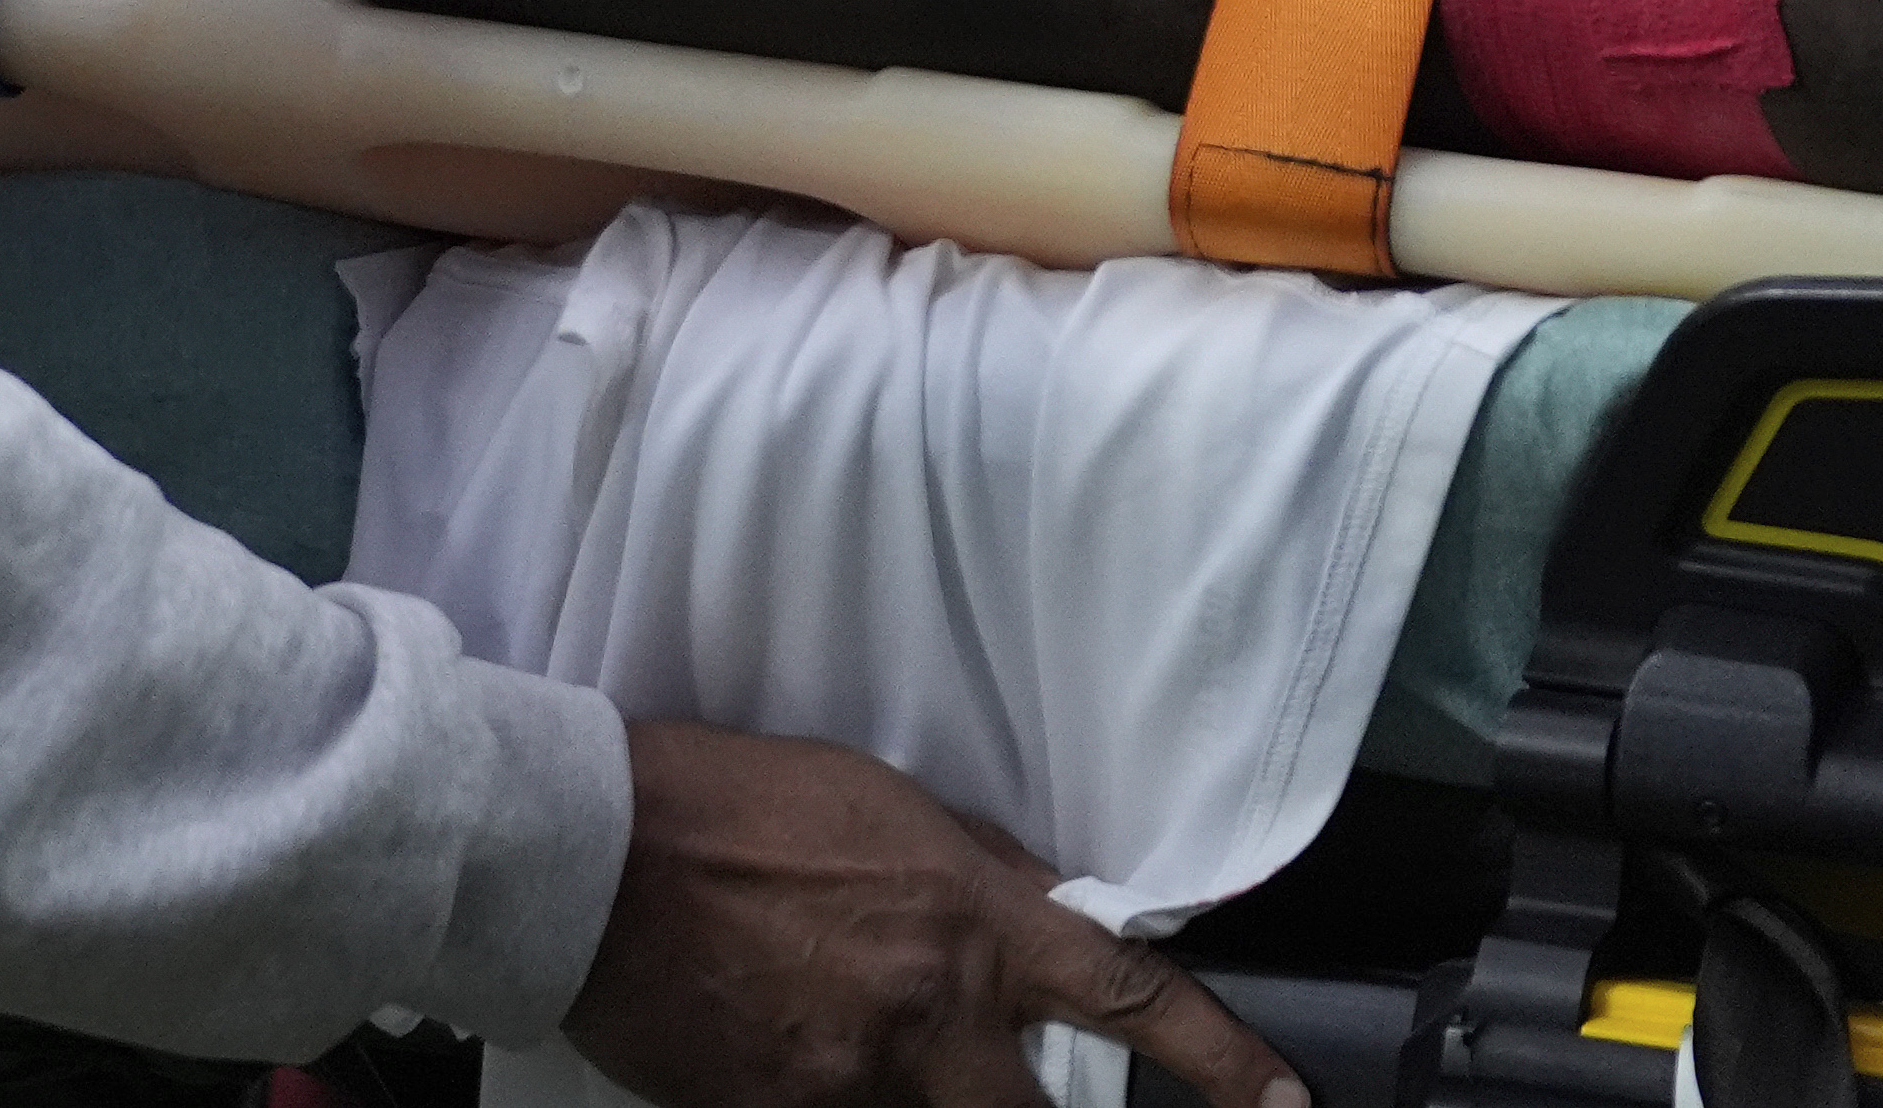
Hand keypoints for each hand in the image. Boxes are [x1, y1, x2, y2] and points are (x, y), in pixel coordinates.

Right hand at [561, 722, 1303, 1107]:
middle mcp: (928, 1014)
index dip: (1219, 1060)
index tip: (1284, 1102)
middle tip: (1018, 1090)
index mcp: (966, 921)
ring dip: (912, 1089)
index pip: (1124, 998)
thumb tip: (1047, 913)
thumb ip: (977, 872)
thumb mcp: (882, 805)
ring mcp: (853, 1084)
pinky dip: (832, 1094)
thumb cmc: (734, 804)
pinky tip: (780, 1042)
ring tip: (832, 1011)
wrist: (597, 859)